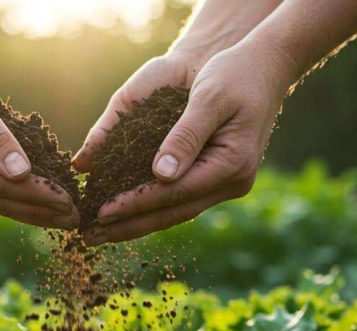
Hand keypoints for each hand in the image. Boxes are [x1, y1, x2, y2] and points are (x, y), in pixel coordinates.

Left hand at [80, 40, 295, 244]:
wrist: (267, 66)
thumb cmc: (236, 74)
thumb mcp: (209, 98)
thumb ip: (185, 136)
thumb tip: (160, 174)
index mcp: (232, 164)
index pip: (174, 193)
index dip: (135, 204)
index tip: (100, 213)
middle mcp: (233, 182)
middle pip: (173, 213)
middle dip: (129, 226)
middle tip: (89, 238)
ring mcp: (228, 184)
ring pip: (175, 212)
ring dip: (137, 223)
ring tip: (99, 234)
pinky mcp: (217, 178)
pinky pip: (180, 199)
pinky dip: (151, 207)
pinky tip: (124, 215)